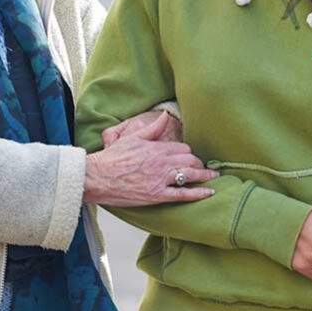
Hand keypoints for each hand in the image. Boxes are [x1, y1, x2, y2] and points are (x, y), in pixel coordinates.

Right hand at [84, 112, 217, 206]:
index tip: (188, 157)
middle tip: (203, 167)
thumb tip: (165, 115)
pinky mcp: (158, 195)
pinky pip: (183, 194)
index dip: (187, 154)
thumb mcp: (133, 137)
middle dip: (198, 164)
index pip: (183, 149)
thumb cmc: (112, 158)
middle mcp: (162, 162)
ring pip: (190, 175)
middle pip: (190, 161)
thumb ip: (153, 128)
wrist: (98, 177)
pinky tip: (209, 192)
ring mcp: (161, 179)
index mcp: (157, 148)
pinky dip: (198, 193)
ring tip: (213, 176)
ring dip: (205, 176)